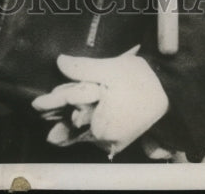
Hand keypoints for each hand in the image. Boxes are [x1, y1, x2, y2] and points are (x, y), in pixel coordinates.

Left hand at [31, 46, 169, 158]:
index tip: (35, 104)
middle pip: (73, 123)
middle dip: (58, 116)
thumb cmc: (141, 80)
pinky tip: (71, 130)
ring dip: (67, 127)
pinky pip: (94, 137)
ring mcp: (110, 141)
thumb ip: (83, 67)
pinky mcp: (117, 141)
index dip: (52, 103)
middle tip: (39, 110)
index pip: (69, 108)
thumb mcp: (111, 69)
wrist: (168, 93)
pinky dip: (82, 132)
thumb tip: (59, 62)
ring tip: (51, 128)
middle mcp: (103, 138)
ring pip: (82, 132)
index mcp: (100, 123)